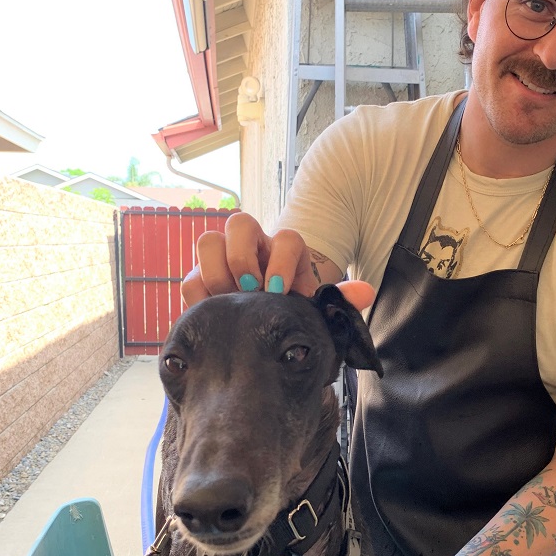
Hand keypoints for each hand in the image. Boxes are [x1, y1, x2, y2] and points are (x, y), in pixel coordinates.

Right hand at [180, 211, 374, 310]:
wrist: (267, 332)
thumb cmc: (294, 315)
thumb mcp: (316, 310)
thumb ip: (339, 301)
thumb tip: (365, 293)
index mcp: (285, 250)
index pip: (286, 237)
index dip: (281, 259)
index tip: (279, 290)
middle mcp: (253, 247)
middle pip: (239, 223)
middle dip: (242, 257)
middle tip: (248, 290)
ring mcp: (222, 261)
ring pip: (208, 241)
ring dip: (214, 271)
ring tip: (226, 303)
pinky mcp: (200, 282)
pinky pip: (190, 279)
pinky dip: (197, 296)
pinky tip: (212, 317)